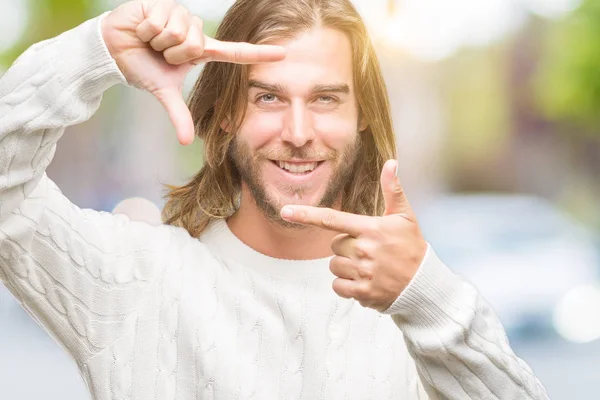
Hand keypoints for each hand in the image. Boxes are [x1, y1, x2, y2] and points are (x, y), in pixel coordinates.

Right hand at [101, 0, 285, 144]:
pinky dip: (147, 29)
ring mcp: (182, 15)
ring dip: (158, 40)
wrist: (113, 48)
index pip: (235, 53)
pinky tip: (143, 27)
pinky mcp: (166, 3)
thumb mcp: (163, 90)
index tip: (284, 54)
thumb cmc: (142, 66)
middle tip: (159, 50)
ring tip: (151, 39)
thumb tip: (186, 142)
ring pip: (179, 34)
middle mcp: (196, 32)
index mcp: (201, 51)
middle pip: (196, 45)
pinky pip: (162, 22)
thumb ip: (178, 114)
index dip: (259, 54)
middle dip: (172, 52)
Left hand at [280, 159, 427, 311]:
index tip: (286, 211)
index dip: (306, 214)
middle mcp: (364, 250)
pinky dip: (347, 285)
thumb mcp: (405, 216)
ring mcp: (362, 272)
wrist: (424, 285)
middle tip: (370, 251)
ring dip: (346, 267)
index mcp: (371, 229)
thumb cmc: (412, 247)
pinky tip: (365, 281)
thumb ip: (393, 190)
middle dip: (347, 247)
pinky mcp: (362, 292)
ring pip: (334, 266)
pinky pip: (338, 286)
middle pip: (334, 245)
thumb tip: (391, 163)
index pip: (332, 219)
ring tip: (369, 267)